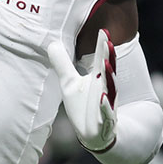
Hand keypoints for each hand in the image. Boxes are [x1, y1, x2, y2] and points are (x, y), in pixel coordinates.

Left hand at [47, 30, 116, 152]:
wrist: (93, 132)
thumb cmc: (83, 105)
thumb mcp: (69, 83)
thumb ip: (62, 63)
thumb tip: (52, 43)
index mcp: (98, 78)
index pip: (101, 59)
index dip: (102, 46)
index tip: (103, 30)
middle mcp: (105, 88)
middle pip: (108, 70)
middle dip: (108, 57)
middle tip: (108, 42)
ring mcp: (107, 103)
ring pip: (110, 89)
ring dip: (109, 77)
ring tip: (106, 64)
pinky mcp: (106, 119)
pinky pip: (107, 112)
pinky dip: (105, 105)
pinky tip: (103, 98)